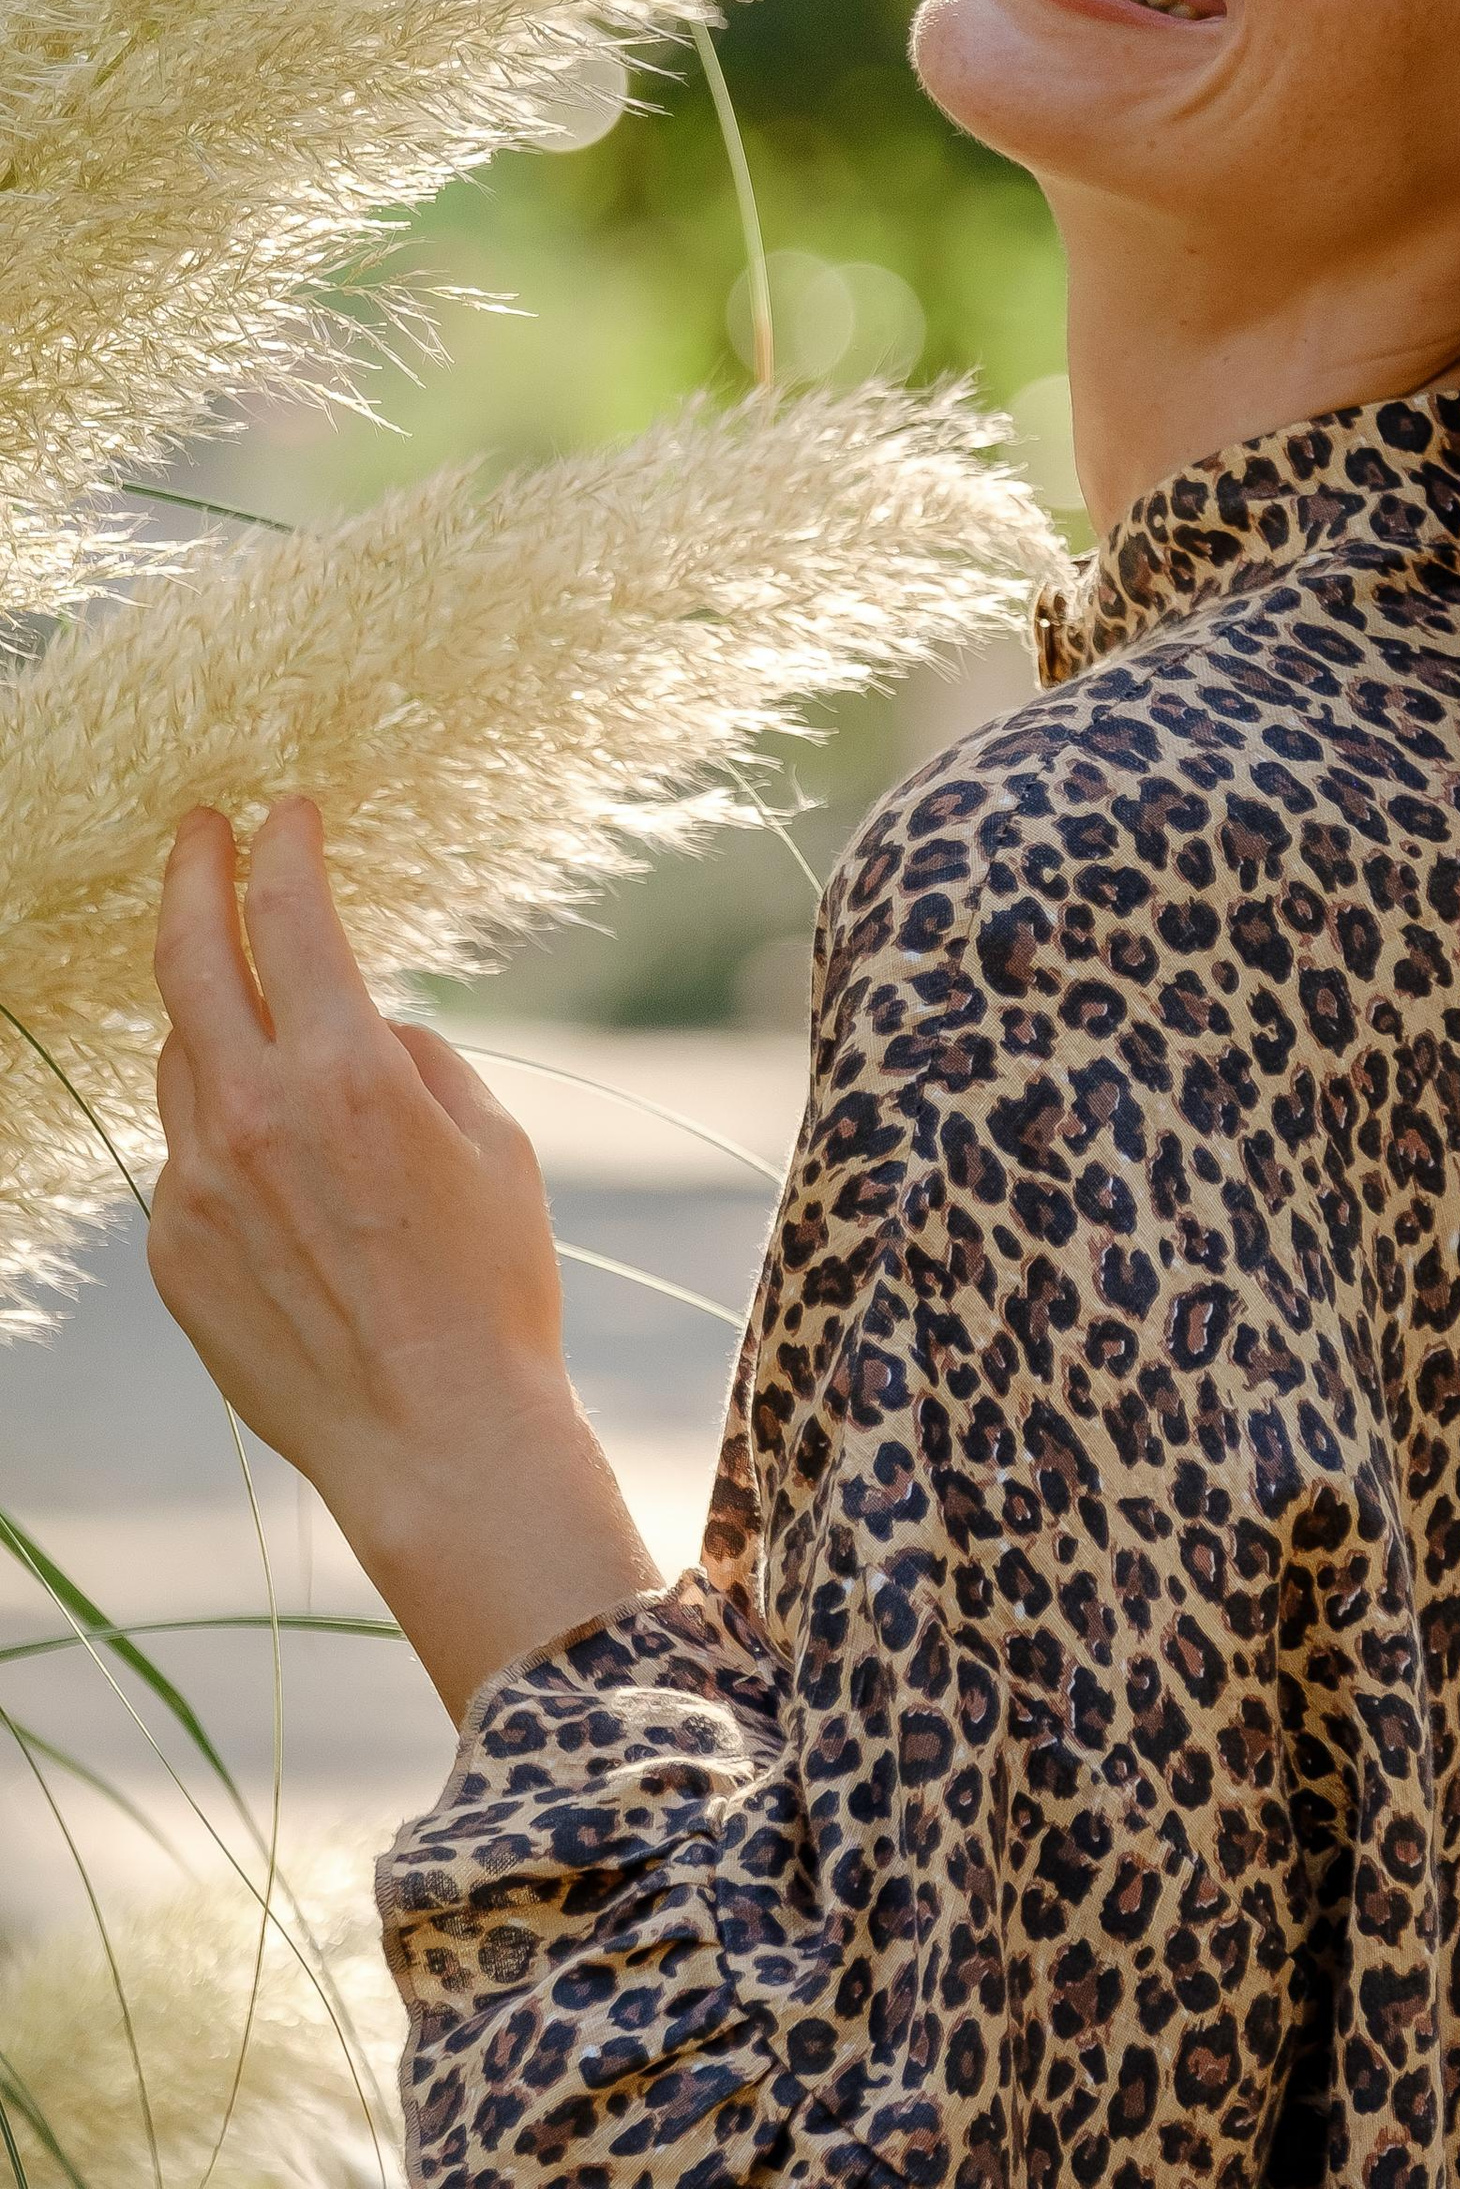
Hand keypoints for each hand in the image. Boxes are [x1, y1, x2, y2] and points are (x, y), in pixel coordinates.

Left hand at [150, 798, 658, 1716]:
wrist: (437, 1437)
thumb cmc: (491, 1286)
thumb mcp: (496, 1142)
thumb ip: (416, 1059)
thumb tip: (368, 1025)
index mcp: (349, 1072)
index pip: (292, 917)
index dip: (286, 849)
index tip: (286, 811)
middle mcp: (255, 1116)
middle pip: (190, 959)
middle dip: (193, 876)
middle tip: (199, 833)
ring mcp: (200, 1186)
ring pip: (182, 1059)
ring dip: (213, 1018)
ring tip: (255, 1012)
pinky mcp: (174, 1249)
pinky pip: (185, 1152)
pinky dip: (220, 1126)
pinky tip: (274, 1158)